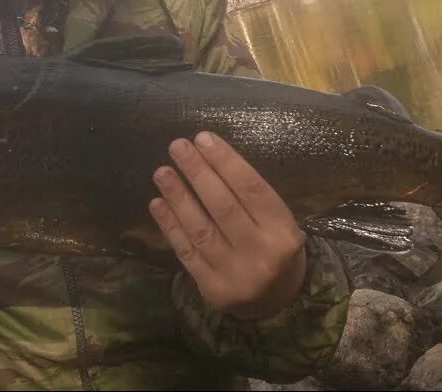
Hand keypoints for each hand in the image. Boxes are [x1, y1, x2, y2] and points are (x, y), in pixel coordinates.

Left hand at [148, 131, 307, 319]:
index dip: (225, 162)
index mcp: (283, 232)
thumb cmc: (274, 247)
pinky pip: (186, 252)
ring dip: (178, 197)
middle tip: (177, 146)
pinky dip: (170, 226)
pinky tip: (158, 204)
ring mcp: (235, 274)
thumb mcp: (279, 221)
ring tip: (162, 172)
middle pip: (223, 207)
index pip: (252, 189)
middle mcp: (261, 254)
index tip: (203, 138)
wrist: (277, 302)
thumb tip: (208, 157)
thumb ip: (251, 196)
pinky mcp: (212, 289)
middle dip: (197, 173)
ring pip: (201, 230)